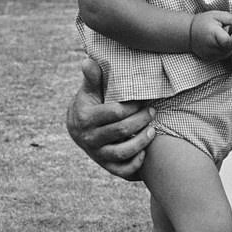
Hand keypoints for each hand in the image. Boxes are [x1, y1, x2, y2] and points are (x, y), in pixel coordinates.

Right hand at [66, 57, 154, 180]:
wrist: (77, 129)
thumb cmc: (90, 104)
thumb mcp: (88, 91)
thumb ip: (92, 78)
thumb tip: (88, 60)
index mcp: (86, 119)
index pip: (115, 113)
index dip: (133, 105)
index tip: (143, 98)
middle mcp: (90, 139)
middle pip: (122, 131)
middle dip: (142, 119)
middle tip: (153, 110)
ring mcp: (98, 154)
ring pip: (124, 152)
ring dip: (143, 141)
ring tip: (153, 130)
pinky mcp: (106, 166)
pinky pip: (123, 171)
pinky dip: (137, 163)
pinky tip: (146, 152)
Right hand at [189, 11, 231, 60]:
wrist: (188, 33)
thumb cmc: (203, 22)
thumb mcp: (218, 15)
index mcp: (215, 36)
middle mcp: (215, 49)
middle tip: (227, 30)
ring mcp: (214, 56)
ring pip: (231, 51)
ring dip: (230, 44)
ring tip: (221, 35)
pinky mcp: (214, 60)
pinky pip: (226, 53)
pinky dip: (225, 48)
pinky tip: (218, 41)